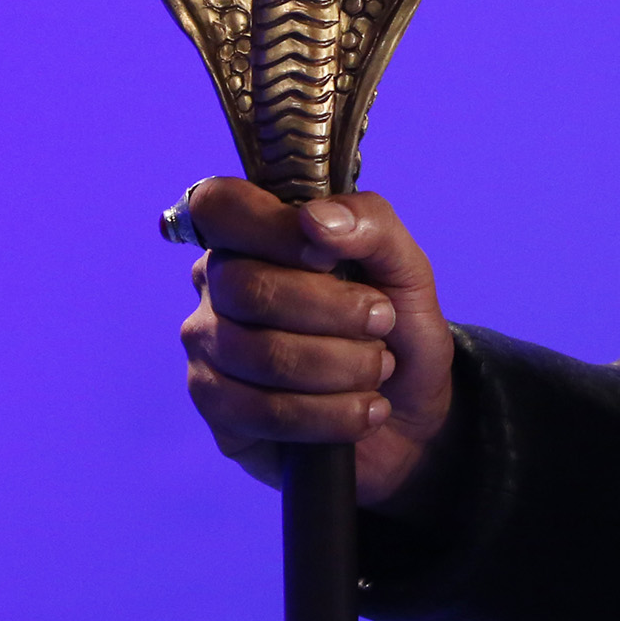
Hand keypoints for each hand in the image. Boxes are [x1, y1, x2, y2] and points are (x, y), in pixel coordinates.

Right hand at [178, 180, 456, 512]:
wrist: (410, 409)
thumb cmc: (397, 326)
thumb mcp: (406, 265)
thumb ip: (371, 224)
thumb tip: (314, 218)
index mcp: (255, 235)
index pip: (221, 207)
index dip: (275, 230)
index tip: (331, 258)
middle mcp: (217, 287)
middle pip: (248, 287)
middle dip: (336, 311)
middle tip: (383, 323)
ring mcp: (208, 349)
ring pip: (260, 354)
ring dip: (344, 366)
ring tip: (380, 369)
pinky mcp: (217, 410)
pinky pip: (261, 412)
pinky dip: (330, 413)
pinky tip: (364, 410)